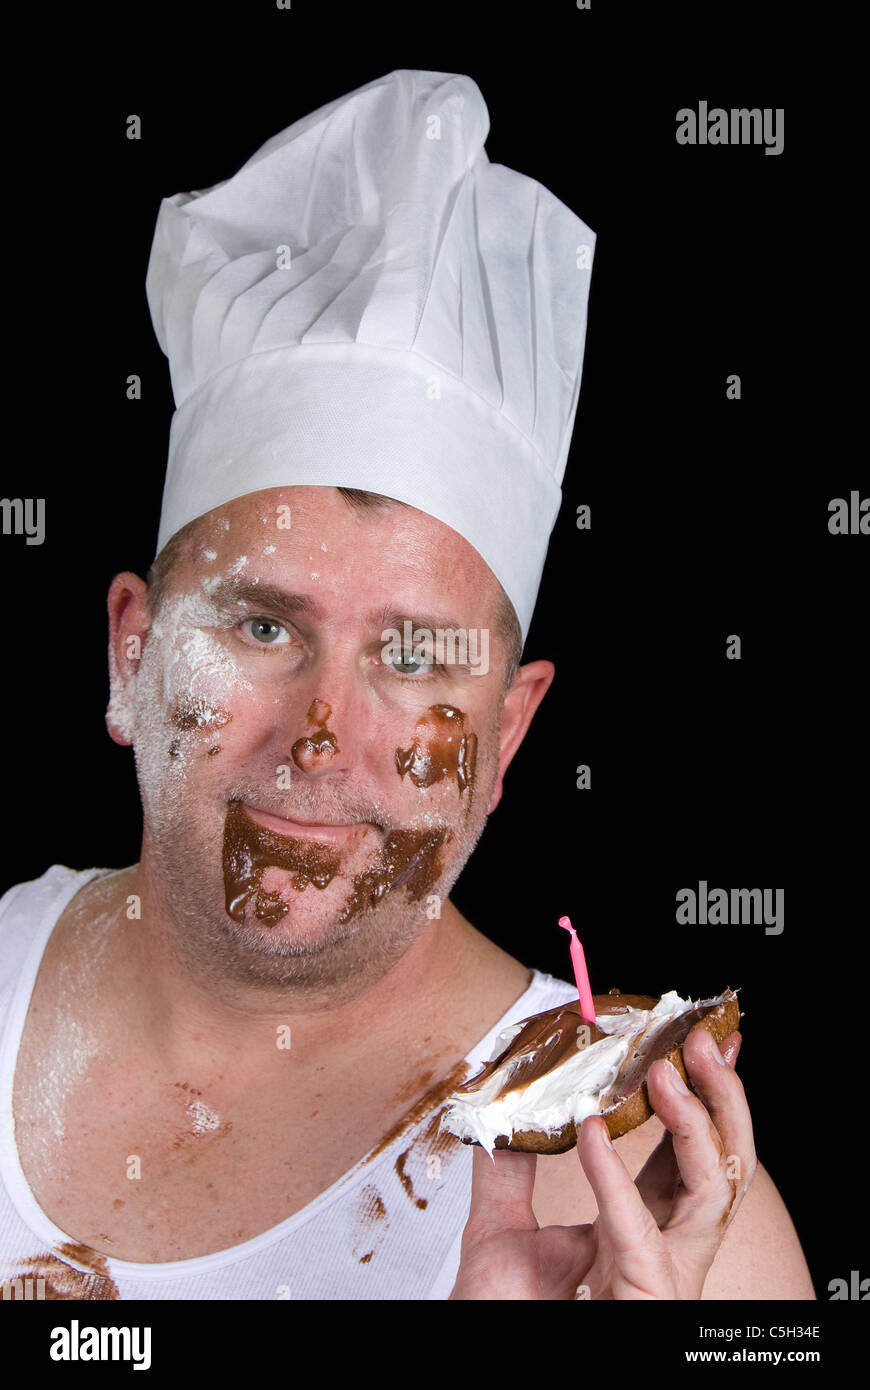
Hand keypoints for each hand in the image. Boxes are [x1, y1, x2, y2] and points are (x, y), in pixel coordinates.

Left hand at [448, 1029, 753, 1298]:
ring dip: (693, 1122)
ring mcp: (662, 1277)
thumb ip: (508, 1173)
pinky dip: (614, 1175)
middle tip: (704, 1040)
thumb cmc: (499, 1317)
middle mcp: (664, 1254)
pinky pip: (638, 1229)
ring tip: (665, 1070)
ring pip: (714, 1191)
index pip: (686, 1158)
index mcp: (639, 1235)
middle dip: (722, 1098)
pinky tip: (592, 1130)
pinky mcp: (645, 1296)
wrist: (483, 1359)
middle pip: (722, 1165)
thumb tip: (503, 1114)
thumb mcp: (499, 1231)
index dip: (698, 1101)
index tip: (698, 1047)